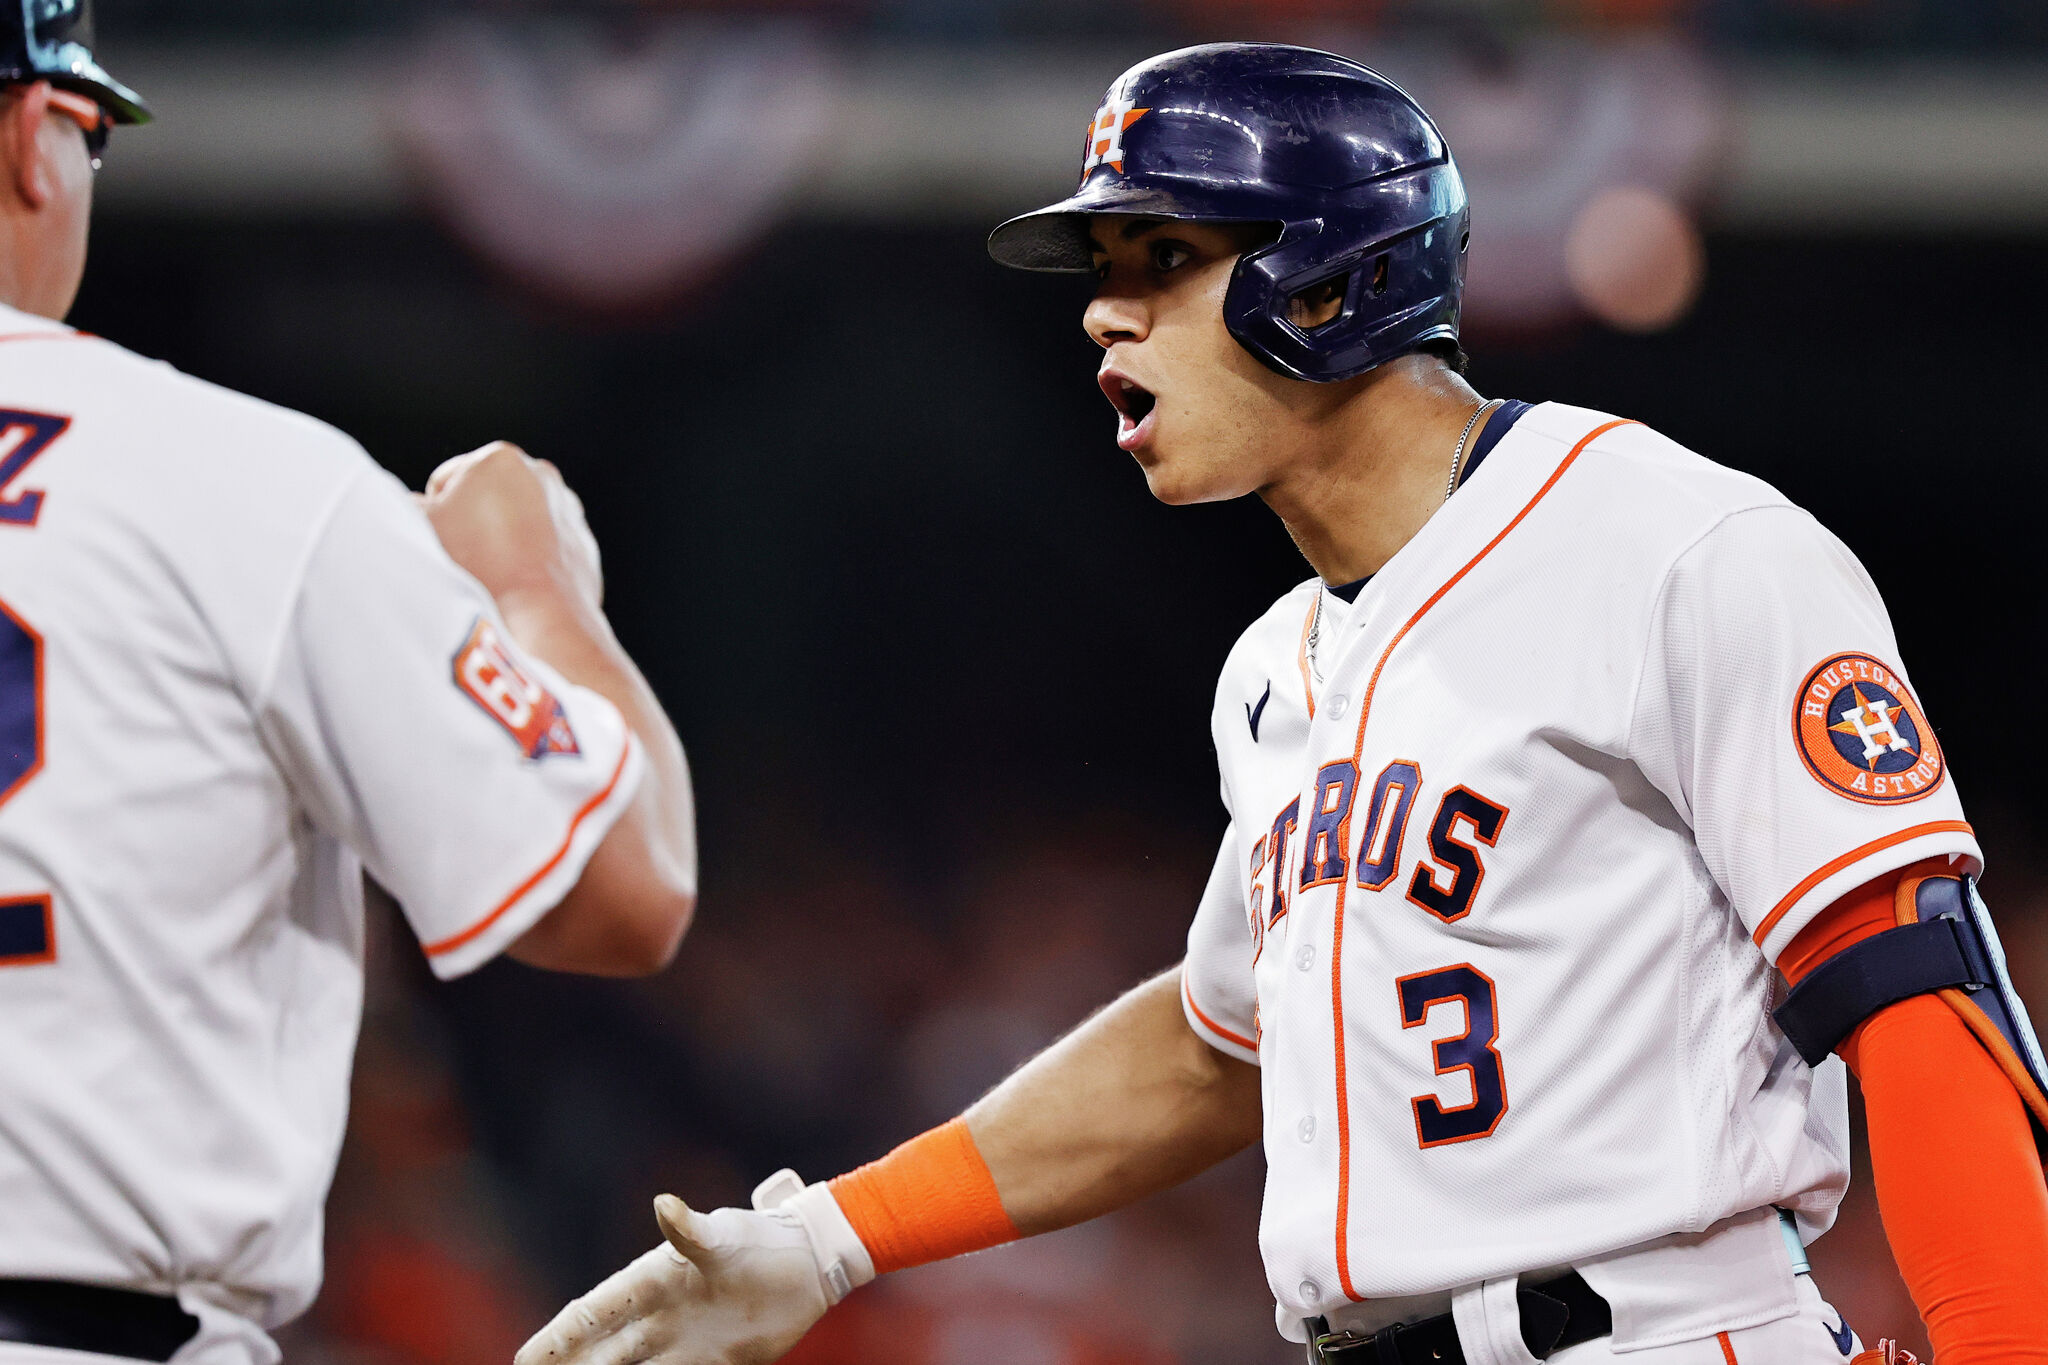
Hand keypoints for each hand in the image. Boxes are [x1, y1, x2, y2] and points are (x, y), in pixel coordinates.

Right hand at [422, 442, 602, 615]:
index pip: (446, 483)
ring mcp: (568, 511)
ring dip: (503, 541)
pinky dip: (531, 563)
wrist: (536, 619)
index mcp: (500, 459)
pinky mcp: (583, 547)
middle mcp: (542, 476)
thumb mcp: (420, 527)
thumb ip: (406, 504)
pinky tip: (517, 587)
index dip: (435, 514)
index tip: (442, 541)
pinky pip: (545, 551)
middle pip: (486, 499)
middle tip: (463, 558)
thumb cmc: (474, 568)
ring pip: (518, 524)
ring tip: (491, 575)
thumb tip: (410, 503)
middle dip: (472, 523)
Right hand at [517, 1175, 872, 1364]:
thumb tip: (664, 1206)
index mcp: (651, 1280)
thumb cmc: (762, 1239)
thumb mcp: (724, 1236)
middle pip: (599, 1352)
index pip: (591, 1313)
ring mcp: (683, 1342)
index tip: (523, 1359)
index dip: (555, 1338)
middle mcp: (659, 1316)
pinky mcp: (713, 1361)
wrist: (809, 1261)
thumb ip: (691, 1231)